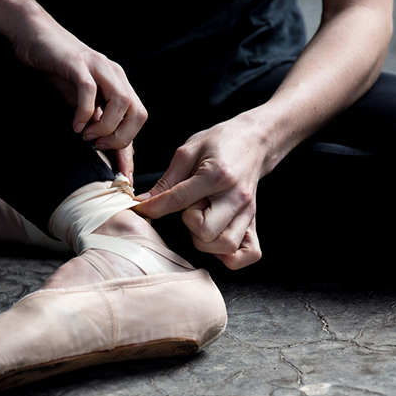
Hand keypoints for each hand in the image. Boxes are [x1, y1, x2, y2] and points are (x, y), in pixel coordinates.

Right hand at [11, 13, 145, 178]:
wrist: (36, 35)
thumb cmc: (58, 69)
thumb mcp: (81, 99)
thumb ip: (96, 122)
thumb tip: (109, 154)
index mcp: (120, 84)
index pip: (138, 119)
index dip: (130, 148)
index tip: (123, 175)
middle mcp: (115, 74)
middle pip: (138, 113)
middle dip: (121, 138)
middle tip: (98, 146)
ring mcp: (98, 67)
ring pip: (121, 102)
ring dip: (106, 126)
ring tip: (86, 135)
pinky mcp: (77, 63)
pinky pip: (89, 89)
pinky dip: (85, 111)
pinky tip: (75, 125)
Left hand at [134, 114, 268, 268]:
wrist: (253, 140)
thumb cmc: (220, 143)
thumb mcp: (188, 151)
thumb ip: (166, 180)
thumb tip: (142, 202)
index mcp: (216, 175)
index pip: (178, 201)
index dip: (153, 207)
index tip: (141, 209)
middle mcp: (236, 197)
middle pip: (205, 232)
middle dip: (189, 224)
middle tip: (190, 207)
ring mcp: (248, 212)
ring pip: (225, 246)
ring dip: (206, 240)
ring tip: (203, 219)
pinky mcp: (254, 221)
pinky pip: (249, 254)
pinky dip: (231, 255)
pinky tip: (216, 239)